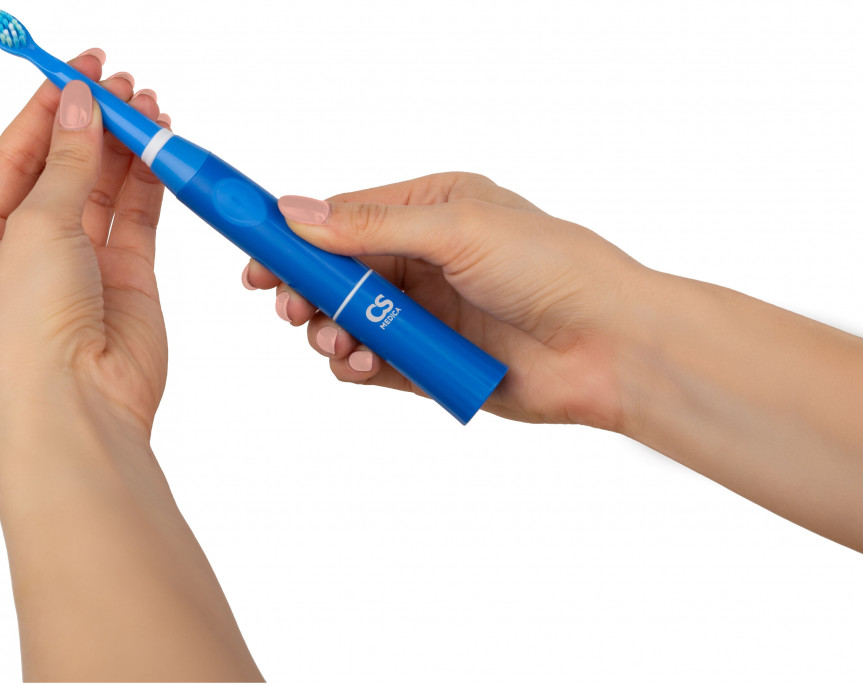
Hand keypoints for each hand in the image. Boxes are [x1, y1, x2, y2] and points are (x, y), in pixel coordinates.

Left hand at [0, 49, 170, 440]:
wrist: (79, 405)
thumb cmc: (30, 332)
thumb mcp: (35, 227)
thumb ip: (67, 164)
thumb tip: (82, 106)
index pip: (13, 155)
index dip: (46, 108)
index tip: (77, 68)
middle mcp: (28, 249)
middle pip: (63, 168)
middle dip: (92, 123)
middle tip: (121, 84)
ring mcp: (80, 265)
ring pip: (105, 189)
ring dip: (126, 148)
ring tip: (148, 106)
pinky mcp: (128, 279)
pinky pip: (138, 218)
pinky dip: (150, 182)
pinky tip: (159, 149)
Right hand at [243, 173, 650, 427]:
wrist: (610, 344)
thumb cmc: (551, 267)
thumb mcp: (456, 229)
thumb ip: (370, 226)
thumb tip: (294, 211)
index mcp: (432, 211)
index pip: (344, 217)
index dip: (294, 238)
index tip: (252, 257)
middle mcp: (426, 260)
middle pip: (338, 274)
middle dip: (305, 291)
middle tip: (287, 307)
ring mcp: (428, 315)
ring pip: (350, 321)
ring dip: (329, 331)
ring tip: (335, 340)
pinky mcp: (434, 364)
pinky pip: (375, 364)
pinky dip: (357, 366)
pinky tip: (361, 364)